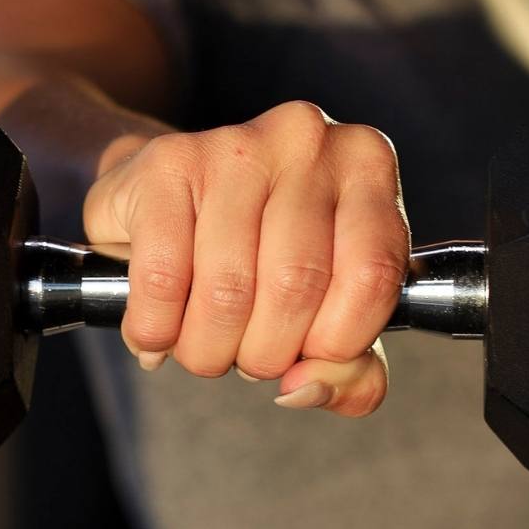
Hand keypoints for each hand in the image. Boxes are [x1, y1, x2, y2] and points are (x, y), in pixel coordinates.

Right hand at [82, 101, 408, 415]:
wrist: (163, 195)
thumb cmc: (256, 251)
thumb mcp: (324, 308)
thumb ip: (351, 368)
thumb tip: (307, 388)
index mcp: (366, 164)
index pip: (372, 275)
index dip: (338, 342)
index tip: (309, 356)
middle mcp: (307, 141)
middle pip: (295, 286)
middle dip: (264, 353)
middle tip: (245, 356)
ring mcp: (235, 145)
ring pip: (228, 290)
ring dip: (207, 348)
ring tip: (201, 343)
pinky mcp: (167, 163)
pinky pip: (164, 278)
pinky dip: (156, 328)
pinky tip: (157, 330)